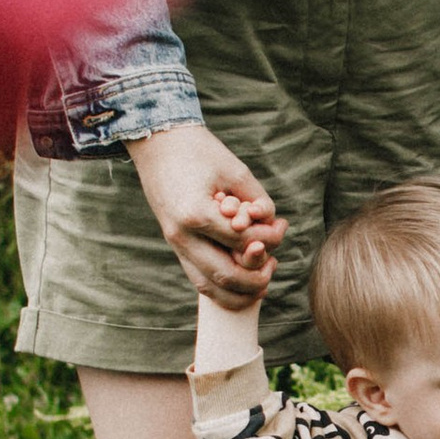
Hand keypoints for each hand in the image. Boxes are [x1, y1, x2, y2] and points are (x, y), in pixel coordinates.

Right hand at [130, 120, 284, 305]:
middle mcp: (181, 236)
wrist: (158, 145)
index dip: (268, 238)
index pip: (242, 241)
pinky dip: (222, 288)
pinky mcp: (174, 246)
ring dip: (239, 293)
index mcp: (195, 214)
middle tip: (274, 264)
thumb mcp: (235, 170)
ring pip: (209, 286)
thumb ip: (257, 200)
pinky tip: (243, 282)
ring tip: (262, 280)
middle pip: (225, 275)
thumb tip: (274, 228)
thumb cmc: (200, 152)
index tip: (281, 225)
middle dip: (257, 276)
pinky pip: (198, 278)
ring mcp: (174, 244)